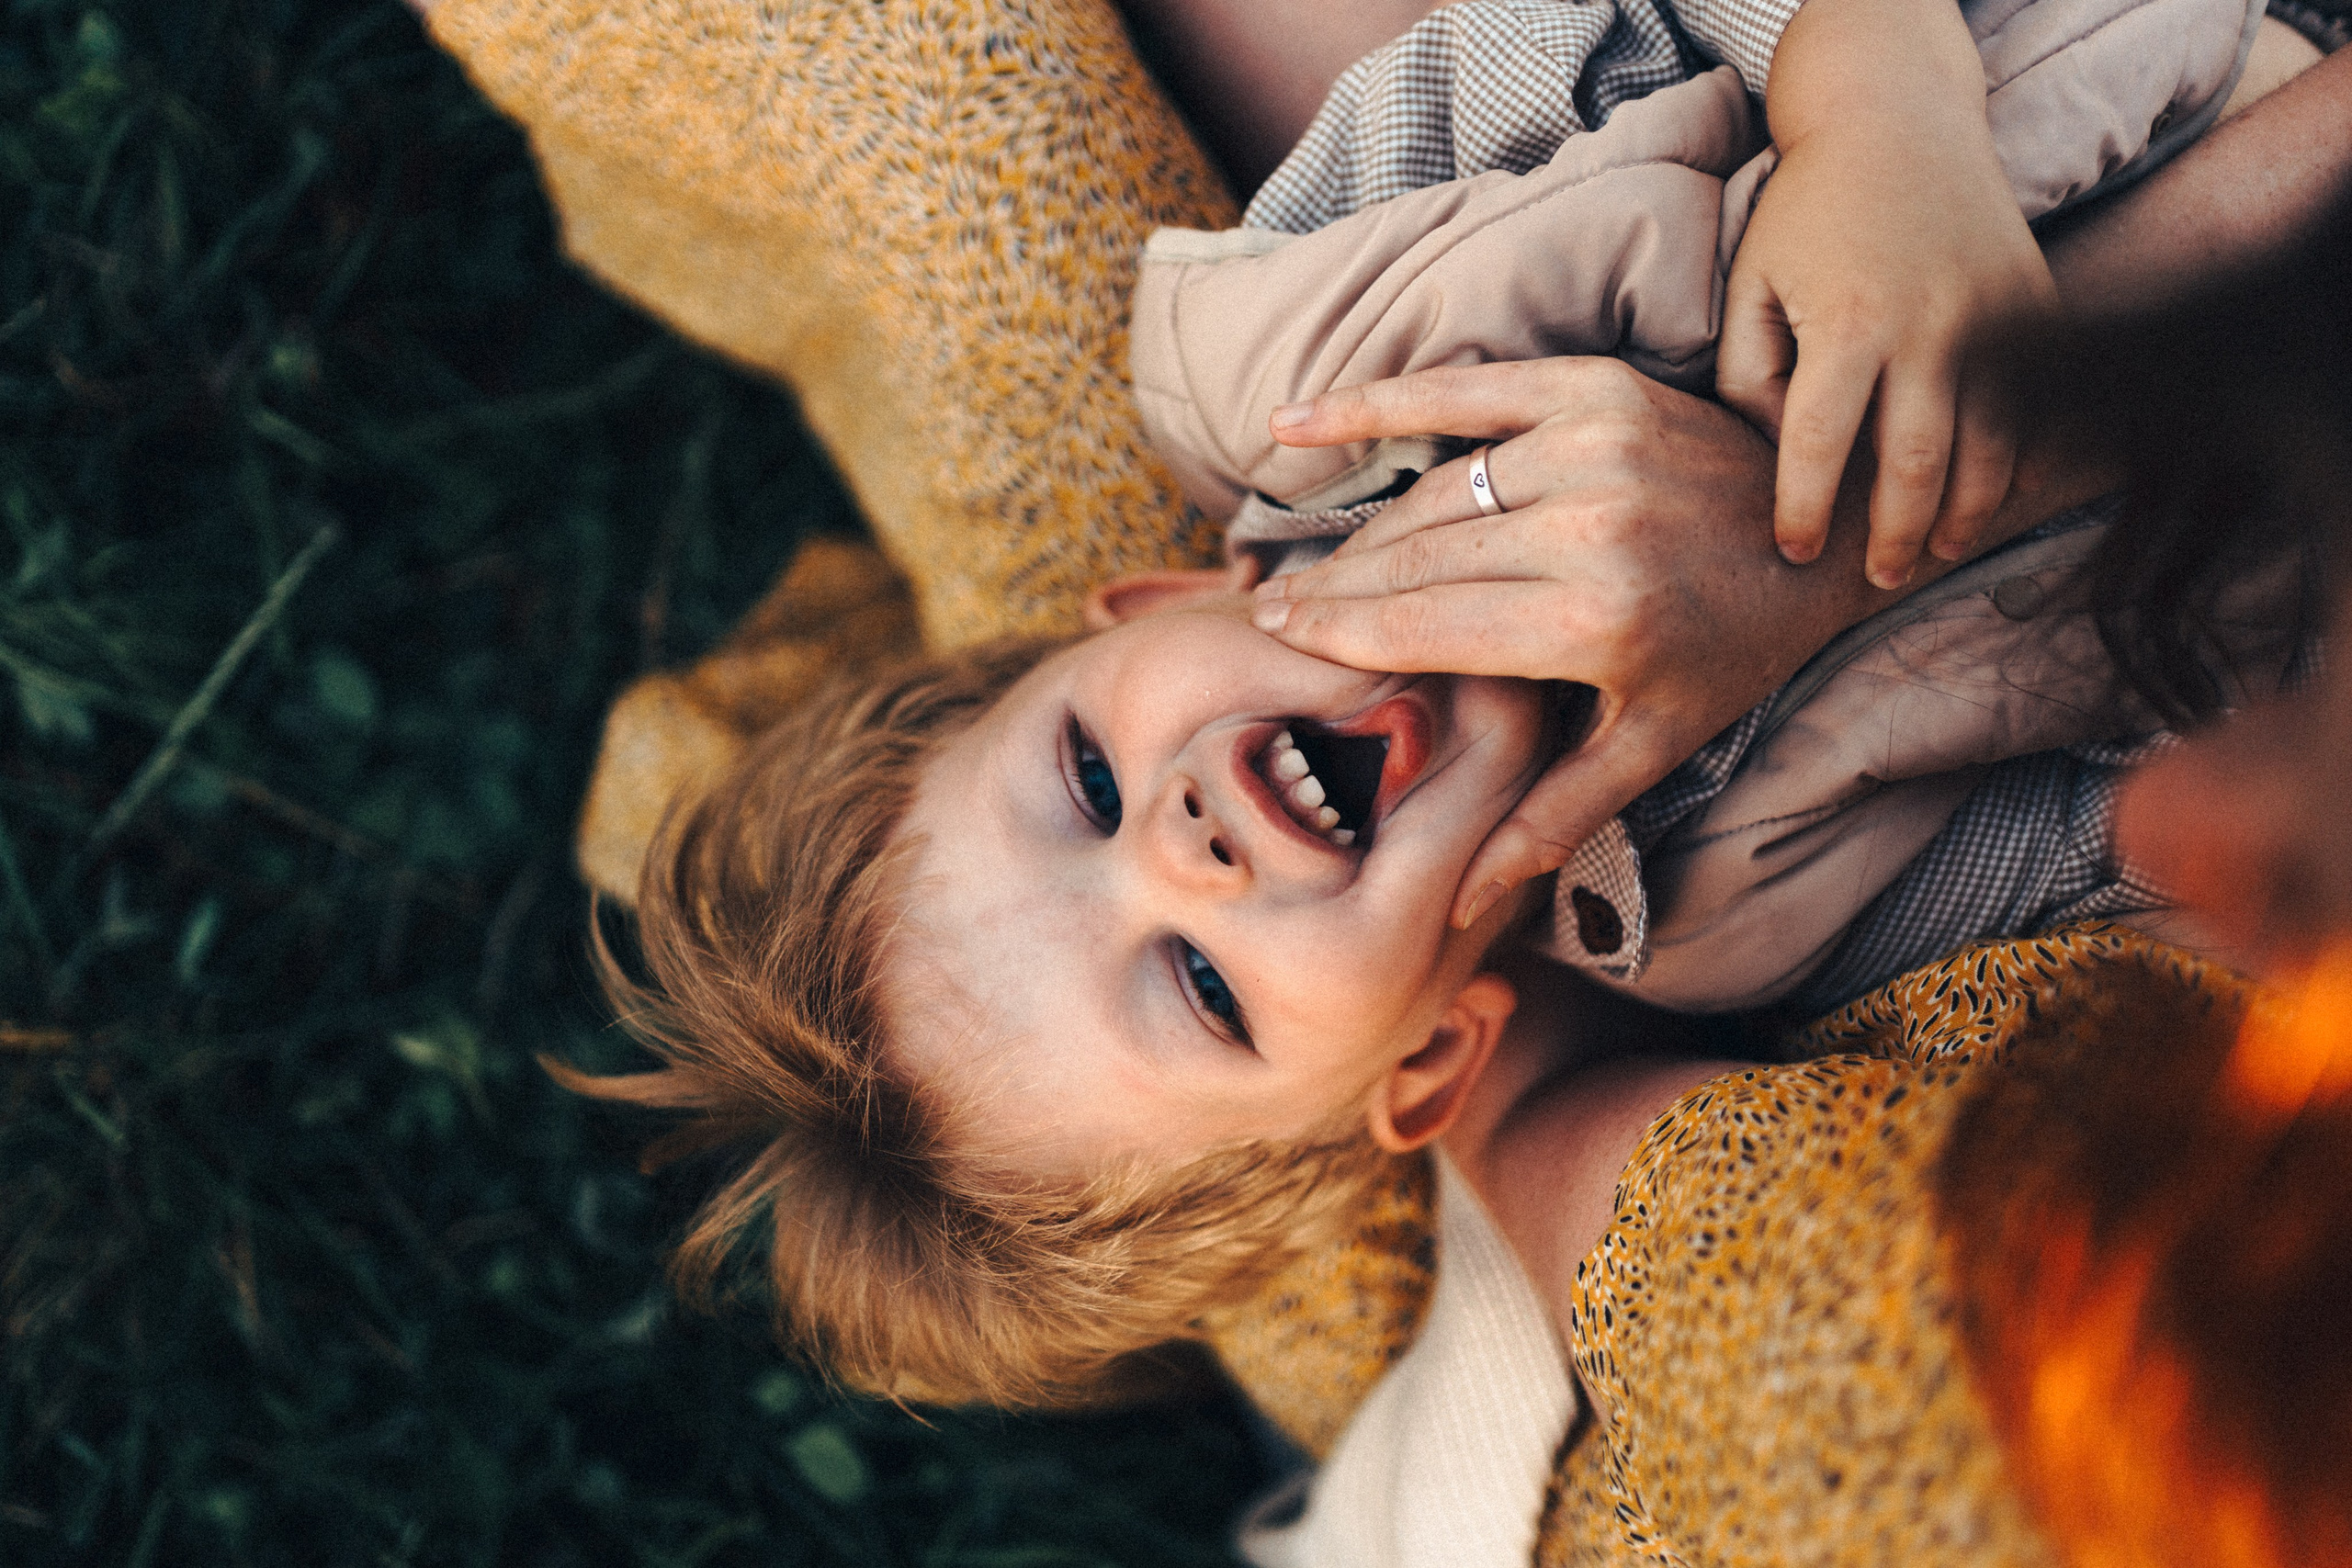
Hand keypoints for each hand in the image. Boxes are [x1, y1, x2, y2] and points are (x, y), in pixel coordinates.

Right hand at [1258, 358, 1899, 926]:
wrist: (1831, 532)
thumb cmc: (1733, 653)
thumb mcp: (1653, 748)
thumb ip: (1550, 818)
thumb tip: (1460, 904)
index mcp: (1591, 620)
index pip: (1420, 626)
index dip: (1337, 635)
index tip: (1277, 640)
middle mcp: (1585, 525)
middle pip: (1412, 560)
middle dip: (1335, 589)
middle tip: (1273, 611)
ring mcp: (1590, 445)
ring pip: (1429, 496)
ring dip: (1365, 532)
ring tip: (1317, 566)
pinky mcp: (1596, 388)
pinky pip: (1459, 392)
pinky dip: (1372, 404)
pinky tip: (1292, 424)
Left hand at [1717, 0, 2057, 588]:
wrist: (1897, 122)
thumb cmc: (1807, 213)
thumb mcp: (1751, 289)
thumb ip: (1751, 381)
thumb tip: (1785, 458)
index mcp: (1850, 323)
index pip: (1822, 448)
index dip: (1805, 512)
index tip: (1794, 552)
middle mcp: (1933, 327)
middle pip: (1916, 468)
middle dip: (1894, 538)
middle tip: (1874, 579)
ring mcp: (1998, 320)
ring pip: (1991, 452)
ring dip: (1963, 517)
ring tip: (1932, 555)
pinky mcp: (2039, 310)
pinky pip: (2037, 410)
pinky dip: (2018, 464)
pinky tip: (1989, 500)